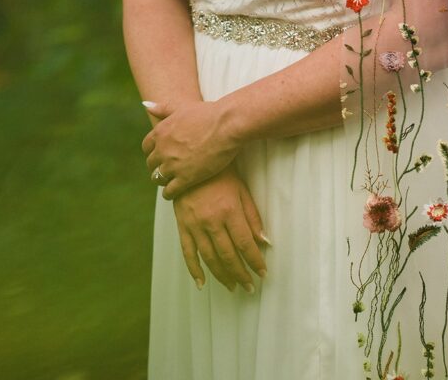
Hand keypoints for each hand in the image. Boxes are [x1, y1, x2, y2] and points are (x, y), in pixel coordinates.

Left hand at [142, 98, 238, 199]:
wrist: (226, 125)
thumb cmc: (208, 114)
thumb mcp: (182, 108)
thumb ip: (163, 108)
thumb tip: (146, 105)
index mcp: (160, 132)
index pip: (146, 147)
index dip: (153, 151)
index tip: (160, 155)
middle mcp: (162, 149)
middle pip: (151, 164)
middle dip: (158, 166)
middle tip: (166, 169)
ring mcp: (173, 165)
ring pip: (158, 178)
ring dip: (163, 180)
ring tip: (170, 181)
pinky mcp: (185, 179)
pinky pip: (169, 191)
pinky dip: (169, 193)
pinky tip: (175, 192)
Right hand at [173, 163, 269, 292]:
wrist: (192, 160)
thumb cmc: (222, 174)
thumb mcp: (242, 190)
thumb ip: (253, 217)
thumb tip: (265, 242)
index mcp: (230, 210)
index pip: (245, 244)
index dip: (255, 261)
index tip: (263, 273)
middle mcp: (212, 220)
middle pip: (228, 255)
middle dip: (240, 274)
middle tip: (249, 287)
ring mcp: (195, 224)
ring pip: (209, 258)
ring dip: (222, 276)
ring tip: (232, 287)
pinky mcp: (182, 225)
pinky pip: (187, 252)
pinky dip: (194, 270)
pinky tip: (202, 283)